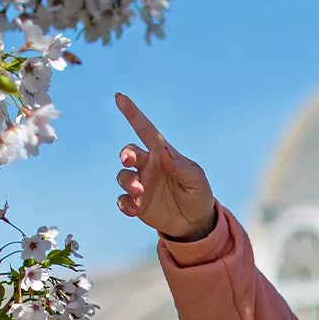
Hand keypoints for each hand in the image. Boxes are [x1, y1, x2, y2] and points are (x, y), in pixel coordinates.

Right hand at [114, 93, 217, 242]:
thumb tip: (162, 152)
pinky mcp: (136, 203)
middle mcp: (148, 165)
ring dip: (128, 182)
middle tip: (129, 162)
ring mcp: (140, 184)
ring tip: (140, 192)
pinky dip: (125, 204)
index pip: (146, 130)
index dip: (133, 113)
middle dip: (126, 154)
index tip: (120, 97)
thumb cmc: (198, 194)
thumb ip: (180, 167)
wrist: (195, 222)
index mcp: (162, 153)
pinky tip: (134, 210)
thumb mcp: (196, 180)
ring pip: (123, 176)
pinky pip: (122, 200)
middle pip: (129, 153)